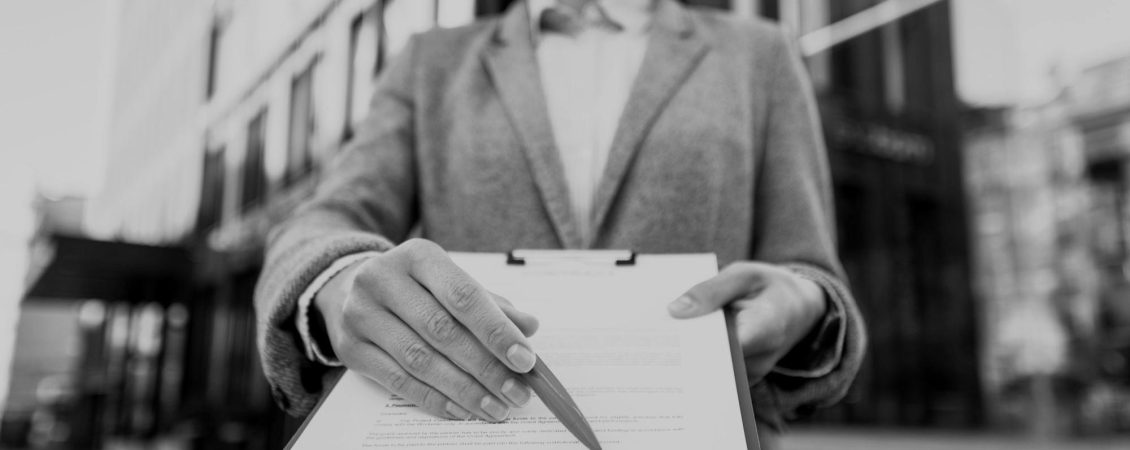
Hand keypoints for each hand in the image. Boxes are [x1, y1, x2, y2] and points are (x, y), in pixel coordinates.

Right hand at [314, 239, 539, 421]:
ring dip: (464, 390)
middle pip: (443, 331)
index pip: (463, 295)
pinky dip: (434, 399)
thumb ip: (489, 304)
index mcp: (418, 256)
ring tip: (495, 407)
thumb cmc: (414, 287)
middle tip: (516, 393)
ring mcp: (361, 314)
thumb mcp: (449, 283)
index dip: (497, 330)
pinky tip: (461, 410)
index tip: (525, 359)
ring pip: (420, 360)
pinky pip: (397, 381)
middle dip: (486, 368)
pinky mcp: (350, 348)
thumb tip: (529, 326)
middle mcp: (384, 279)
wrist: (347, 289)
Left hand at [667, 262, 825, 382]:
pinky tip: (680, 341)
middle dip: (682, 349)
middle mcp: (761, 358)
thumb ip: (711, 291)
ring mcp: (753, 372)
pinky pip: (715, 371)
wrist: (800, 308)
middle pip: (713, 363)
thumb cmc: (770, 287)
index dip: (692, 345)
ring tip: (660, 335)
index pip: (724, 347)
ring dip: (687, 354)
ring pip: (711, 370)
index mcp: (766, 327)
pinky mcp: (744, 377)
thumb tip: (675, 310)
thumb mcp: (743, 275)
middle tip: (650, 335)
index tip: (664, 337)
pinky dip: (697, 356)